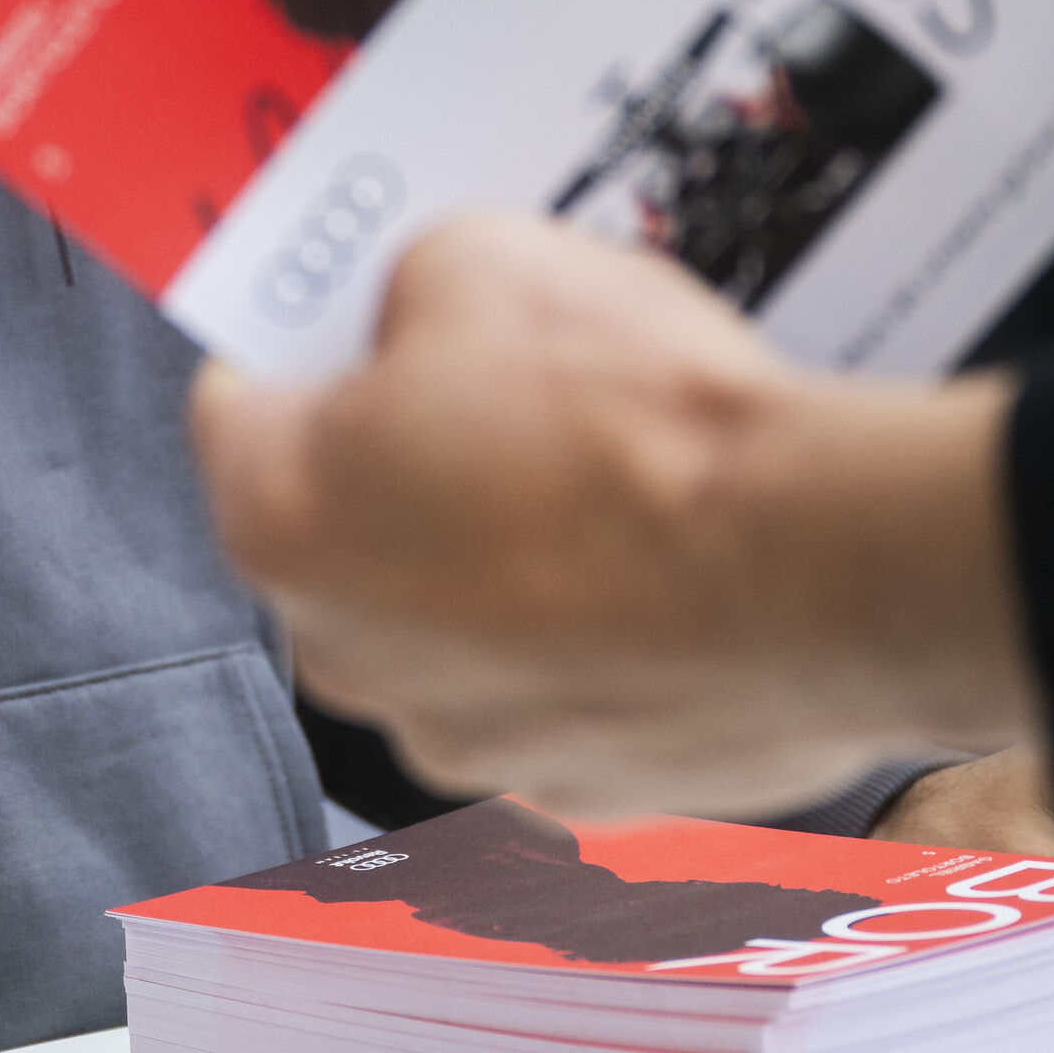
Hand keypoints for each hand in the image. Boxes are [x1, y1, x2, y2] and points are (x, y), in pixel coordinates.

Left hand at [192, 211, 1034, 817]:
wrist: (821, 567)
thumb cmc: (639, 419)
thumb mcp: (488, 260)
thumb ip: (415, 292)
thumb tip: (424, 322)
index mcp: (279, 514)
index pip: (233, 414)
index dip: (293, 357)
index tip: (341, 333)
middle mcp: (342, 651)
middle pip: (340, 531)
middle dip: (400, 465)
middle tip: (502, 400)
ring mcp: (456, 739)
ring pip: (447, 625)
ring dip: (496, 566)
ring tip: (608, 491)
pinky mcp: (573, 792)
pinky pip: (553, 694)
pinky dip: (589, 646)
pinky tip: (667, 579)